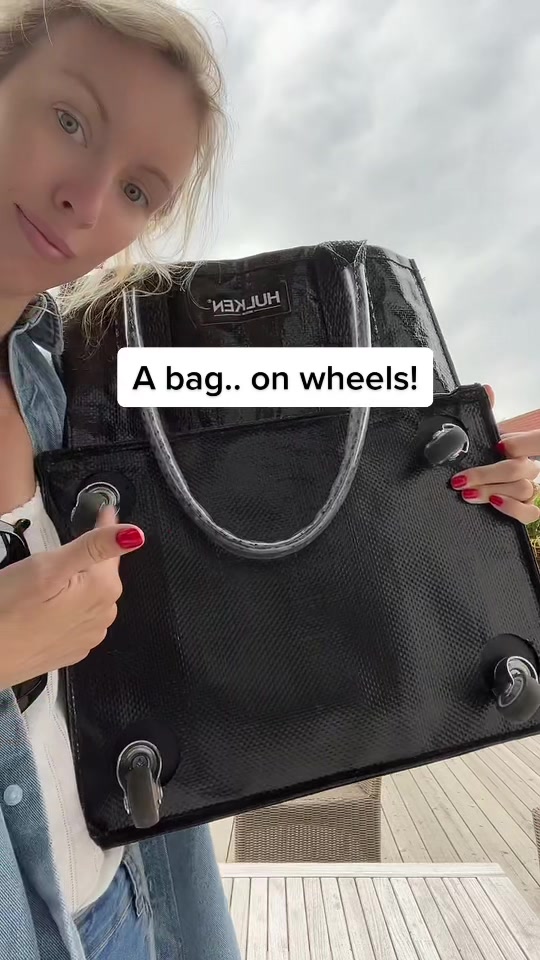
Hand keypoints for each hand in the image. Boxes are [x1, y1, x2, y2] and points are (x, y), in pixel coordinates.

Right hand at [0, 508, 144, 688]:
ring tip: (56, 578)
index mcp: (102, 589)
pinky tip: (50, 605)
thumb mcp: (49, 568)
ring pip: (91, 596)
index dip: (104, 524)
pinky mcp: (71, 649)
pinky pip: (79, 617)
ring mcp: (89, 635)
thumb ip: (94, 548)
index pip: (110, 548)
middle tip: (68, 546)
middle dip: (90, 558)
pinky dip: (70, 606)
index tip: (107, 510)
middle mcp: (103, 614)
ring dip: (80, 584)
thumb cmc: (8, 611)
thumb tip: (136, 534)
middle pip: (102, 573)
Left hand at [449, 385, 539, 523]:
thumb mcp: (484, 435)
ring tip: (468, 492)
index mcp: (522, 447)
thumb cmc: (486, 457)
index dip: (520, 444)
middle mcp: (529, 467)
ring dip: (491, 490)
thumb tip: (488, 390)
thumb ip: (487, 412)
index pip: (536, 441)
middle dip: (486, 474)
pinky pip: (530, 512)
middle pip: (518, 469)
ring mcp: (530, 489)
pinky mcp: (527, 509)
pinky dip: (513, 508)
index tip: (498, 446)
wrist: (482, 483)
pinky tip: (495, 503)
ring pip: (521, 489)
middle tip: (462, 479)